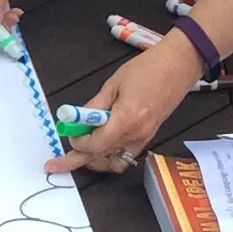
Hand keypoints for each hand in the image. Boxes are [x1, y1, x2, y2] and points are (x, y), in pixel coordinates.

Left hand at [51, 33, 203, 174]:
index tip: (69, 133)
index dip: (78, 142)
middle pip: (101, 156)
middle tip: (55, 165)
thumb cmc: (146, 69)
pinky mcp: (148, 137)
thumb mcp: (113, 84)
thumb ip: (94, 106)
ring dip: (94, 160)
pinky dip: (110, 156)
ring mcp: (144, 138)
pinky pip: (125, 156)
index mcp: (127, 119)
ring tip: (79, 153)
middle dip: (75, 161)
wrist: (177, 66)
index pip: (95, 144)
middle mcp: (136, 134)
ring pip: (113, 161)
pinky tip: (100, 147)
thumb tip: (76, 120)